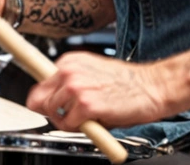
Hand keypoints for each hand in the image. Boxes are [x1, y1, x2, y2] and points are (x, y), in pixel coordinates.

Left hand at [27, 52, 171, 129]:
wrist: (152, 87)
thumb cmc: (126, 83)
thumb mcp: (91, 74)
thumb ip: (69, 83)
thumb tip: (47, 101)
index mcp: (69, 61)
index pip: (37, 83)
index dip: (43, 100)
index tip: (45, 106)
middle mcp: (69, 72)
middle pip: (38, 101)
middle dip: (53, 112)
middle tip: (72, 116)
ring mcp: (76, 88)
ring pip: (53, 114)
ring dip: (67, 121)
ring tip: (87, 117)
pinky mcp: (86, 106)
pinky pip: (68, 125)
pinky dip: (79, 128)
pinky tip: (94, 121)